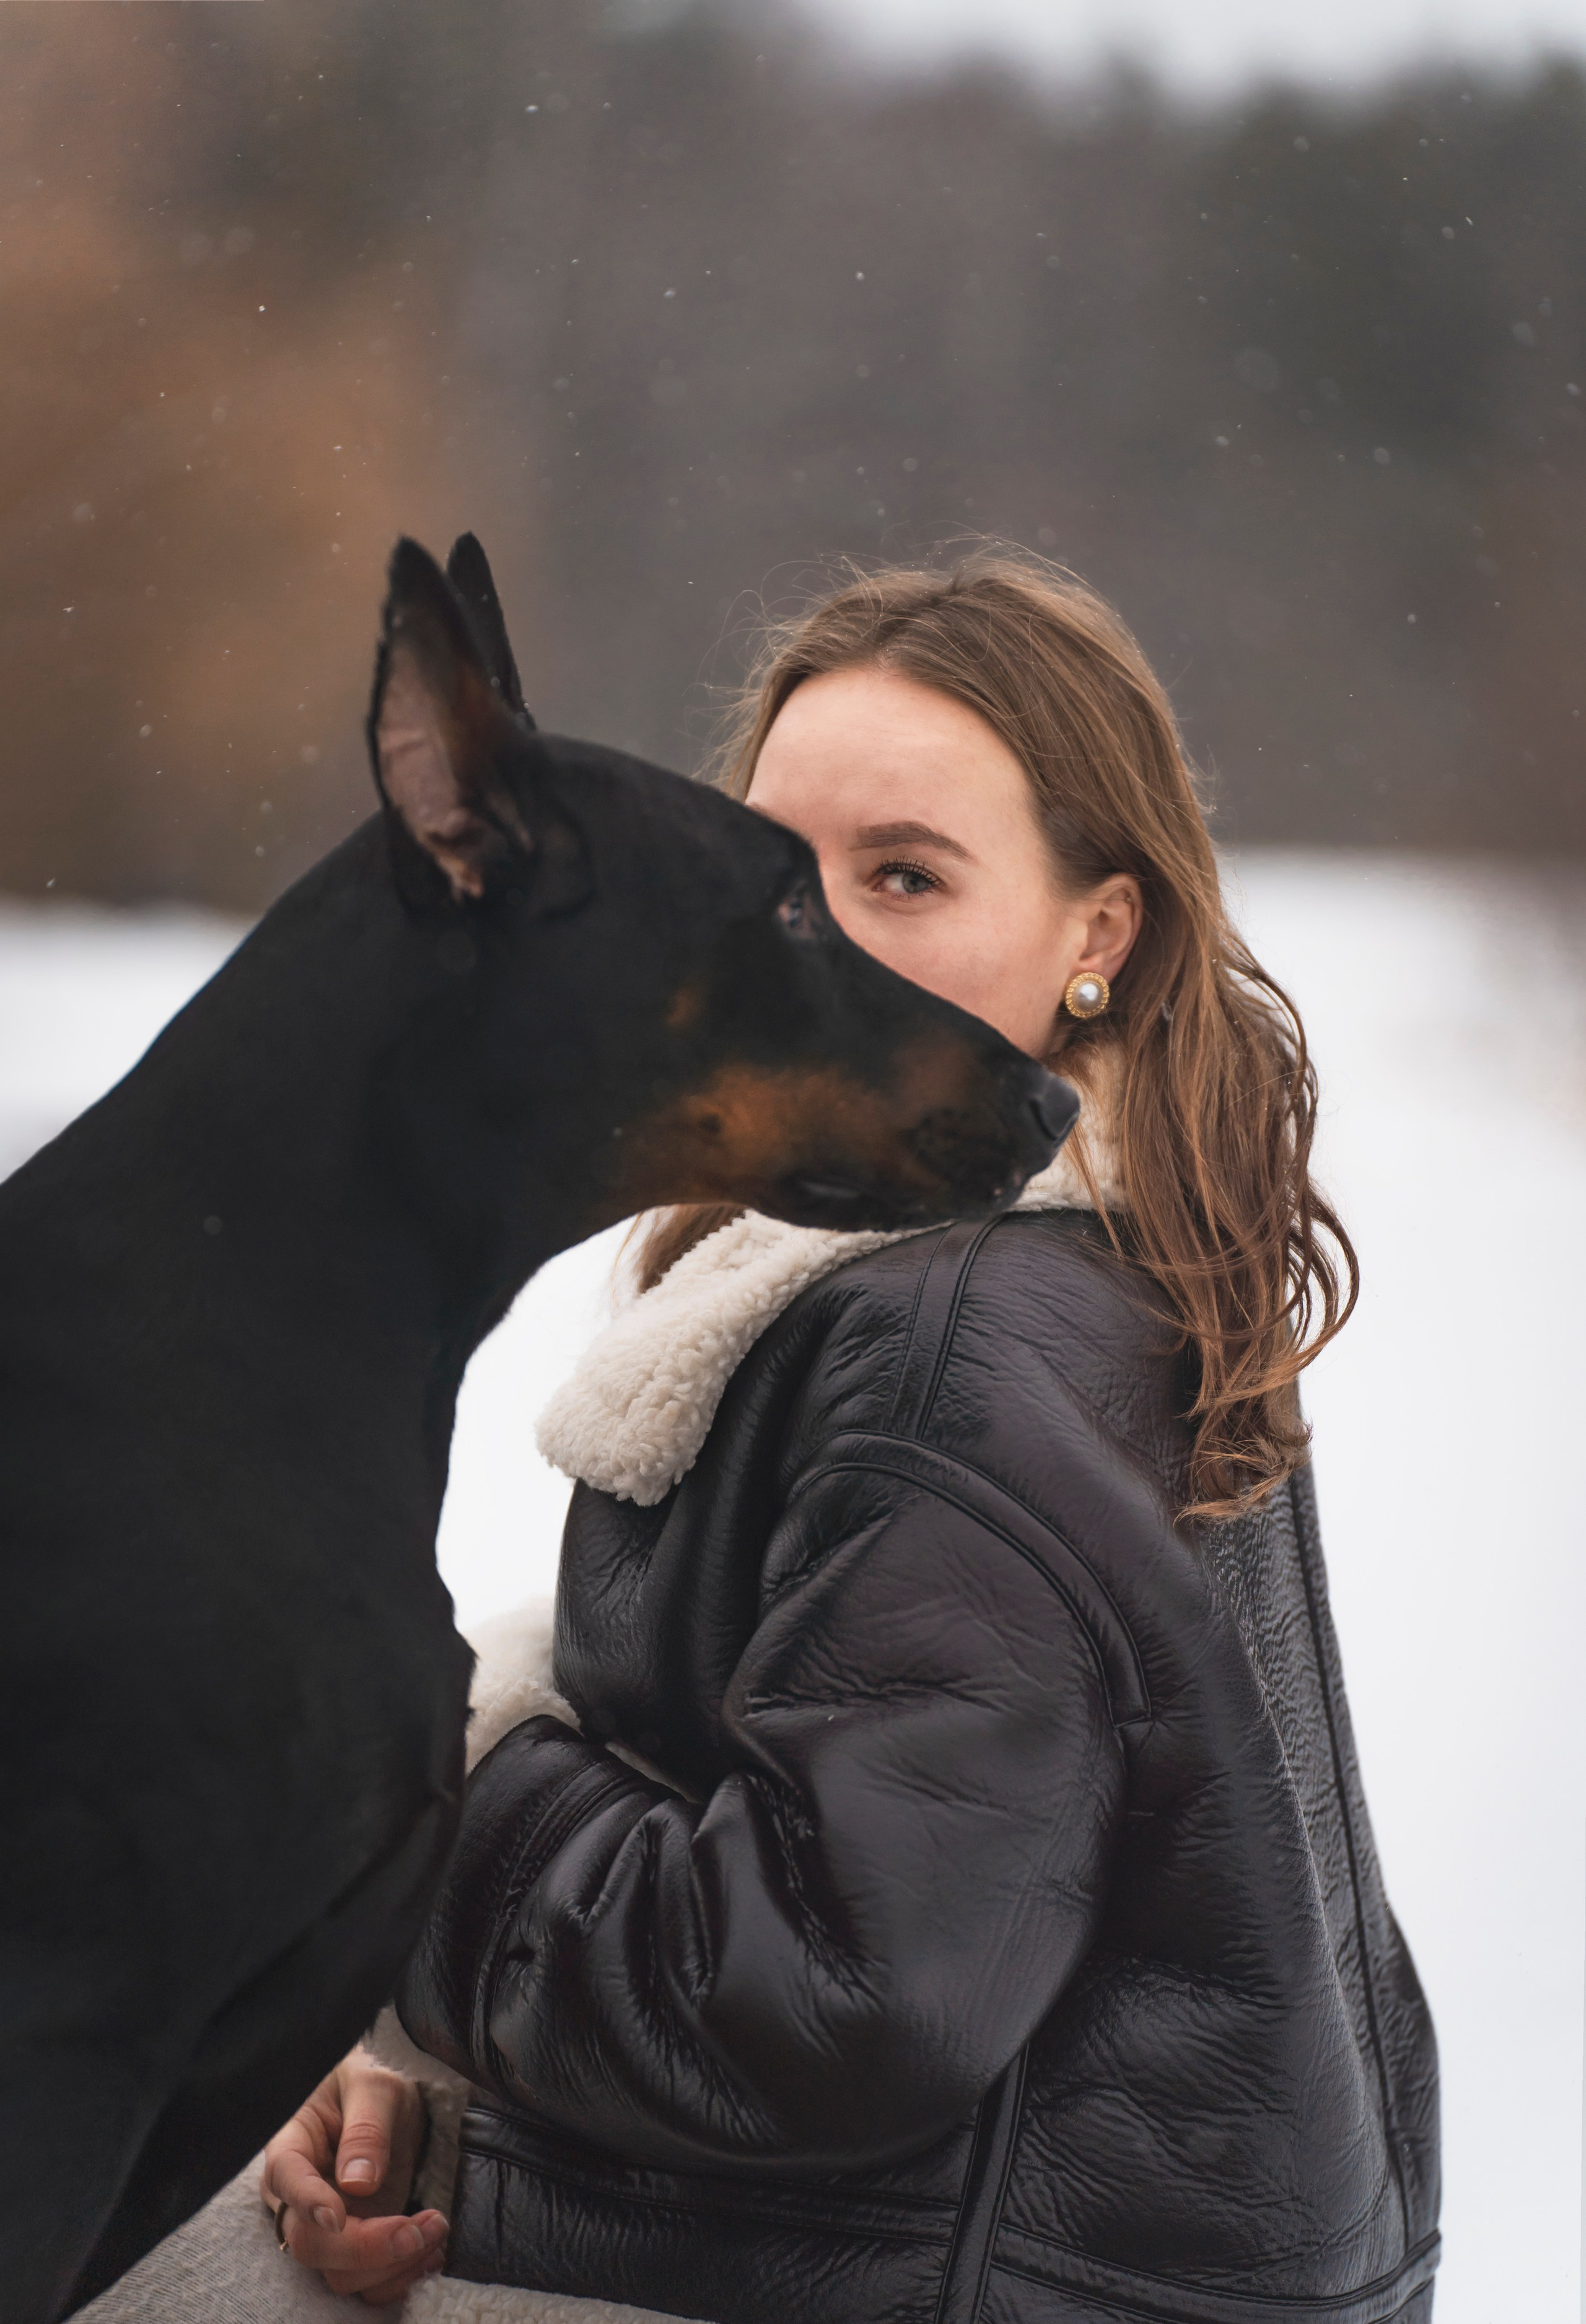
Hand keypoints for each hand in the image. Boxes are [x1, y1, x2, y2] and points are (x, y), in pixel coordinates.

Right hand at [260, 2048, 447, 2305]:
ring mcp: (327, 2227)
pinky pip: (366, 2283)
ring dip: (390, 2266)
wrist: (386, 2101)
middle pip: (309, 2243)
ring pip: (338, 2274)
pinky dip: (399, 2278)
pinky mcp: (356, 2245)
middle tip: (419, 2227)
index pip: (285, 2178)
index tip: (338, 2215)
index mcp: (293, 2144)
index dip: (307, 2202)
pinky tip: (433, 2254)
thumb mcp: (376, 2086)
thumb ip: (367, 2129)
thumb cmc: (371, 2080)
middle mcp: (299, 2197)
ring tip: (437, 2231)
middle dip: (365, 2247)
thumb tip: (357, 2183)